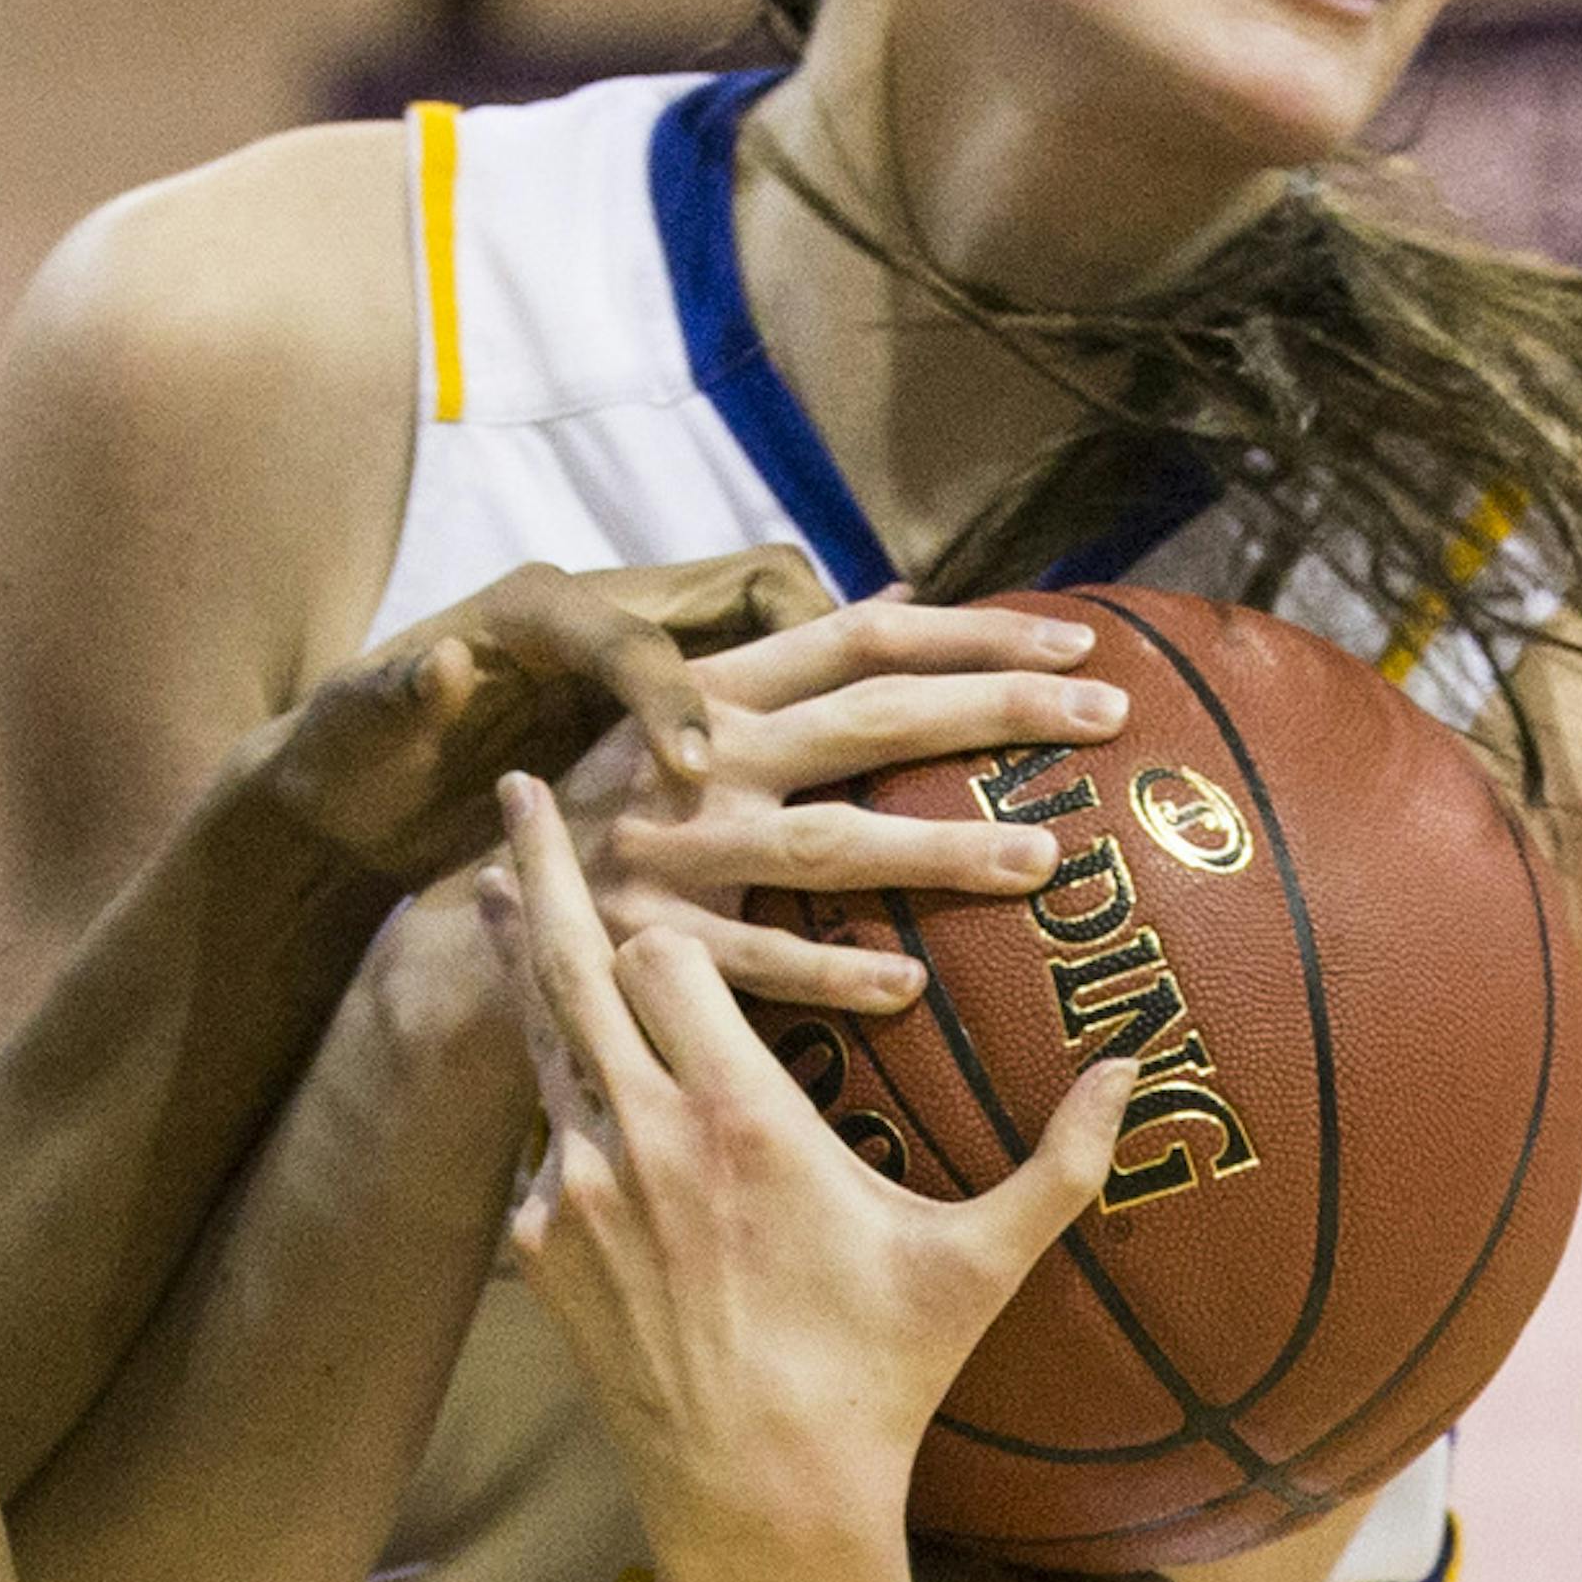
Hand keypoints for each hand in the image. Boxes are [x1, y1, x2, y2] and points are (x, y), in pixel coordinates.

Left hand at [198, 548, 836, 895]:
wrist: (349, 786)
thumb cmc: (347, 757)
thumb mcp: (355, 727)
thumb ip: (396, 695)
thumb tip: (439, 661)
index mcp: (535, 610)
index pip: (634, 634)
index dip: (669, 698)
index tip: (696, 774)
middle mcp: (606, 612)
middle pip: (751, 587)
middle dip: (825, 631)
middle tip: (896, 700)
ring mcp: (645, 654)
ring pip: (776, 629)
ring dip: (846, 662)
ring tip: (935, 704)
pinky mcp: (660, 705)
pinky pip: (766, 686)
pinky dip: (823, 703)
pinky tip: (891, 747)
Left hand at [486, 767, 1135, 1581]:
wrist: (759, 1504)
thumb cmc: (876, 1381)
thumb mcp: (977, 1268)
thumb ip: (1057, 1163)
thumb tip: (1136, 1076)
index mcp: (736, 1117)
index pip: (664, 951)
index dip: (672, 915)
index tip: (685, 881)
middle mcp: (635, 1138)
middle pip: (567, 961)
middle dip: (542, 865)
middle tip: (518, 785)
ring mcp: (570, 1194)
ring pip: (533, 1041)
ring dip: (520, 961)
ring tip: (496, 885)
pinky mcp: (538, 1252)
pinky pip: (535, 1144)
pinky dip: (548, 1104)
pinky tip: (548, 1080)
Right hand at [555, 589, 1129, 1016]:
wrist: (477, 913)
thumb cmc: (611, 812)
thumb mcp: (679, 714)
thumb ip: (785, 662)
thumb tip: (899, 592)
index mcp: (719, 692)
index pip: (862, 638)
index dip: (972, 633)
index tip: (1080, 642)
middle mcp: (702, 757)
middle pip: (868, 719)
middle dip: (992, 710)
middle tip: (1104, 717)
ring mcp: (675, 852)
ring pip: (826, 844)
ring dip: (937, 849)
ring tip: (1041, 860)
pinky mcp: (649, 943)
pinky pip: (759, 966)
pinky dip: (834, 976)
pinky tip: (913, 988)